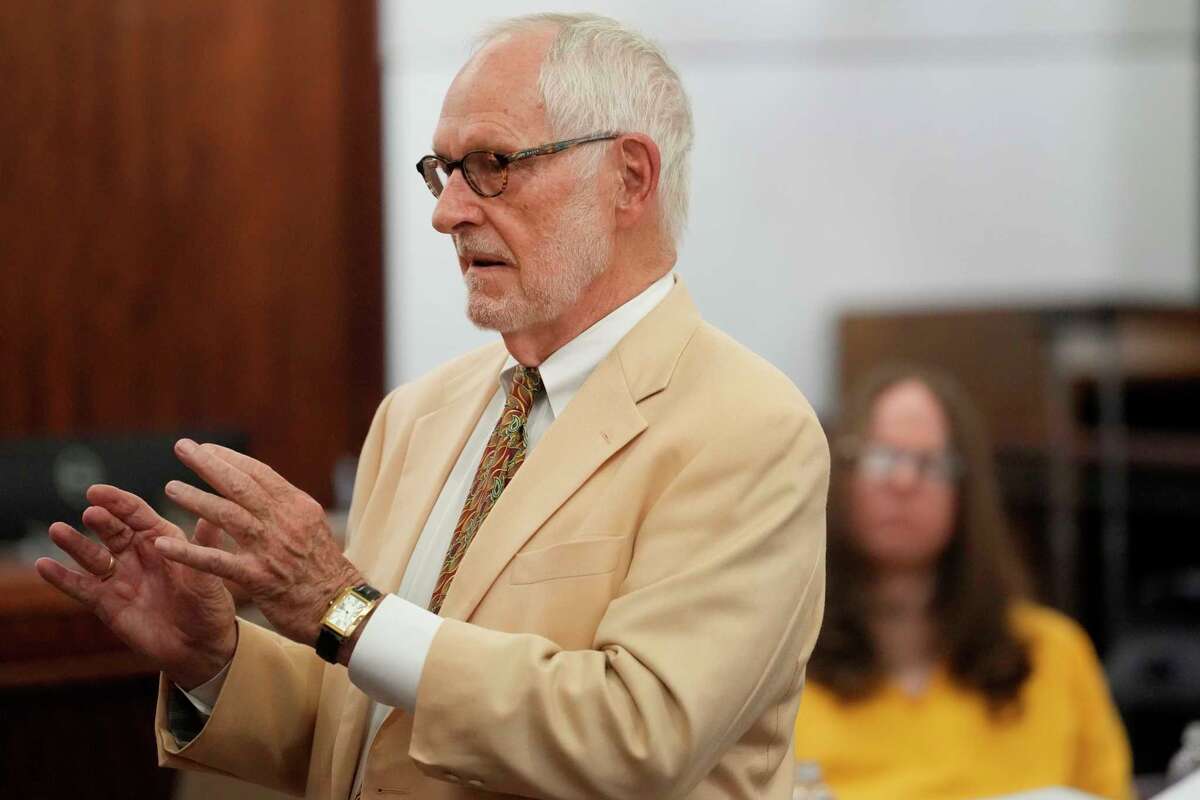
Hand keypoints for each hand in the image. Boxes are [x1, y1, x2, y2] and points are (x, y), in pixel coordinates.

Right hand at [35, 485, 237, 688]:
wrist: (199, 647)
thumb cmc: (209, 606)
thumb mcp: (210, 575)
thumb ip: (205, 547)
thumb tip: (213, 516)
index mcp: (163, 539)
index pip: (136, 514)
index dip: (117, 501)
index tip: (97, 491)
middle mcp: (138, 554)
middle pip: (113, 530)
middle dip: (101, 520)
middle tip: (91, 512)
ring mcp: (120, 577)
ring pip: (92, 555)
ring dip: (74, 543)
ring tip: (57, 530)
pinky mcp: (107, 603)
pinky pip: (81, 587)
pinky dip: (61, 578)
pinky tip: (44, 566)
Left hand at [156, 439, 362, 646]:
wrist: (342, 608)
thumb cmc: (327, 571)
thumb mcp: (313, 529)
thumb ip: (287, 511)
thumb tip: (264, 493)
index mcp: (299, 506)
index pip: (260, 473)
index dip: (231, 459)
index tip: (207, 448)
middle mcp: (285, 521)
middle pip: (240, 485)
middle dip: (209, 464)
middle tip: (183, 447)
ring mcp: (271, 548)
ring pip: (226, 515)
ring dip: (195, 498)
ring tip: (170, 487)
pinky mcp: (258, 577)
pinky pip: (216, 561)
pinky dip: (188, 552)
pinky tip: (164, 545)